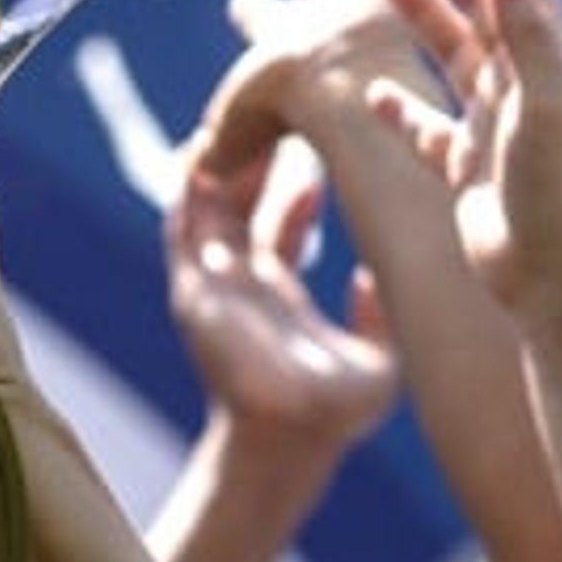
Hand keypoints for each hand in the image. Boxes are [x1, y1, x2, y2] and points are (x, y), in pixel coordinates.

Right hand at [166, 135, 395, 453]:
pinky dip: (187, 196)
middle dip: (253, 158)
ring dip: (218, 166)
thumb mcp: (378, 355)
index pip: (281, 221)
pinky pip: (182, 233)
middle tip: (277, 114)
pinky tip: (200, 158)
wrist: (291, 447)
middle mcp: (240, 285)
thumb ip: (379, 314)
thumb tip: (373, 276)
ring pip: (207, 209)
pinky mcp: (193, 292)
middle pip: (238, 204)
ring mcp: (213, 288)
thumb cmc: (336, 415)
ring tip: (237, 119)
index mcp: (278, 294)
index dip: (292, 183)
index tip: (314, 141)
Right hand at [370, 0, 561, 317]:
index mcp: (546, 62)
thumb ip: (525, 34)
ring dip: (421, 11)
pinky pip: (426, 128)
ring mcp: (494, 128)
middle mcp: (523, 86)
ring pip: (452, 54)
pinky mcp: (469, 171)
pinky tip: (368, 93)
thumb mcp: (546, 107)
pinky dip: (398, 106)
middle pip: (481, 1)